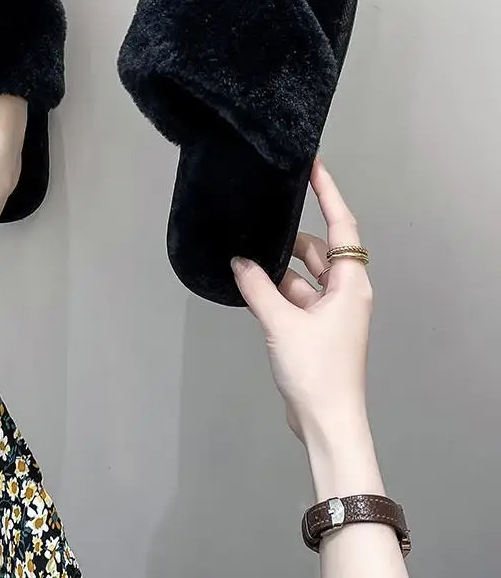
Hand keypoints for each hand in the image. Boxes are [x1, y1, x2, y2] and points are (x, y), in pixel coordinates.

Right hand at [232, 159, 372, 447]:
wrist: (326, 422)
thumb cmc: (315, 369)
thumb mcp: (281, 322)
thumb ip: (257, 286)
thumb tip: (238, 259)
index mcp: (349, 284)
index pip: (341, 226)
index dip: (327, 193)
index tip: (312, 165)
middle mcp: (344, 292)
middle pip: (318, 249)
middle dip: (289, 237)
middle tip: (258, 219)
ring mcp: (331, 312)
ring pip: (303, 274)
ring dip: (277, 268)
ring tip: (245, 255)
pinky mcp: (316, 329)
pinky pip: (295, 296)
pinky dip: (274, 289)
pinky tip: (249, 284)